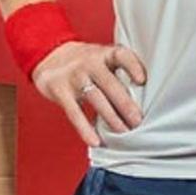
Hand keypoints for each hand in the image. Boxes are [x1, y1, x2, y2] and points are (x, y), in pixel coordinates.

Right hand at [30, 41, 146, 147]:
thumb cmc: (86, 62)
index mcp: (104, 54)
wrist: (49, 56)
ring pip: (95, 98)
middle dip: (125, 104)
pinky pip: (74, 112)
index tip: (142, 80)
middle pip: (110, 83)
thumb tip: (146, 100)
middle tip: (137, 121)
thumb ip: (120, 73)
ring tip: (123, 132)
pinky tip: (95, 140)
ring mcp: (74, 76)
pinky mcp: (60, 91)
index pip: (121, 55)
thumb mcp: (103, 59)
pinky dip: (85, 128)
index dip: (132, 66)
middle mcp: (90, 62)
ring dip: (111, 117)